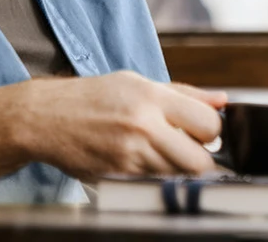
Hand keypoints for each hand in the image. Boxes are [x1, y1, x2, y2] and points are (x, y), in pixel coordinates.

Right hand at [14, 71, 227, 179]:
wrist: (44, 117)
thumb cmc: (91, 97)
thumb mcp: (135, 83)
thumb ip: (182, 93)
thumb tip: (223, 100)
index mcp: (151, 97)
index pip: (209, 123)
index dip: (212, 132)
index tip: (202, 133)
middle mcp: (142, 125)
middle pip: (200, 161)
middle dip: (201, 161)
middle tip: (189, 152)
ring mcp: (129, 154)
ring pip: (178, 177)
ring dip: (177, 171)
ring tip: (161, 155)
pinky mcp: (118, 176)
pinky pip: (153, 184)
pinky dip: (155, 178)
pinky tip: (141, 163)